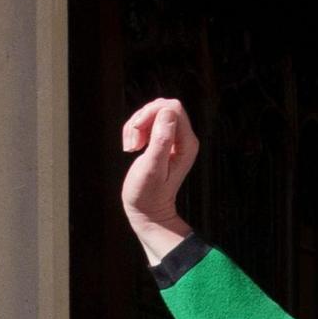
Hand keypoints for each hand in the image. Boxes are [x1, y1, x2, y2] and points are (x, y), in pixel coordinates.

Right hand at [120, 97, 199, 265]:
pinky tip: (131, 148)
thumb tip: (166, 113)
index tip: (138, 134)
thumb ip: (161, 140)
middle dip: (142, 119)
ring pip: (152, 112)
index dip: (150, 114)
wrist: (148, 212)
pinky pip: (147, 122)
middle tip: (133, 143)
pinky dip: (134, 130)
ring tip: (130, 148)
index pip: (172, 108)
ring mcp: (174, 139)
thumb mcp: (152, 168)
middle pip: (162, 107)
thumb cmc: (148, 194)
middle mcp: (184, 138)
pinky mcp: (162, 141)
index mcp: (187, 143)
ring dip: (135, 126)